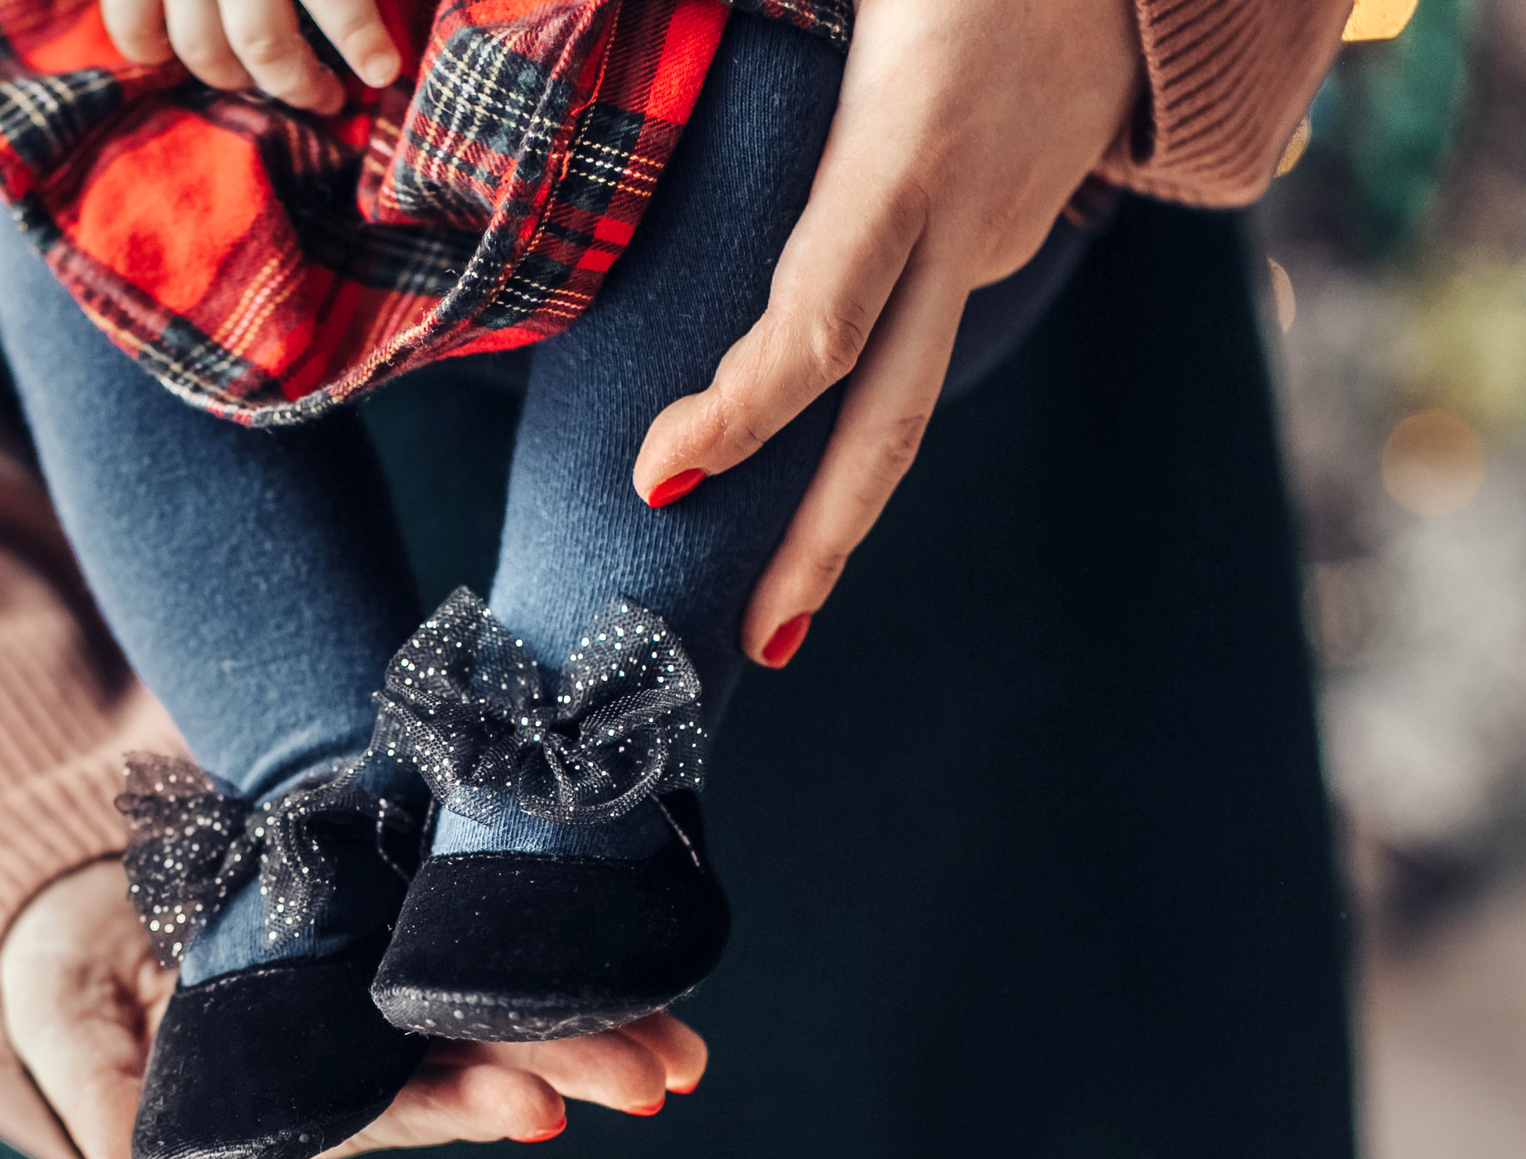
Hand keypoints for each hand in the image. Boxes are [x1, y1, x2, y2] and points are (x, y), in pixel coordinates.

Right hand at [0, 860, 707, 1158]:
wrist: (81, 884)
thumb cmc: (67, 975)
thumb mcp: (66, 1030)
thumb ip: (103, 1106)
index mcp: (294, 1083)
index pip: (390, 1106)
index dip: (460, 1108)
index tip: (529, 1114)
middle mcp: (358, 1044)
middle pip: (472, 1061)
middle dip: (563, 1069)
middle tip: (655, 1079)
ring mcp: (383, 981)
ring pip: (498, 1006)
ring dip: (591, 1026)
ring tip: (683, 1050)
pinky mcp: (397, 905)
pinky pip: (482, 924)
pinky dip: (556, 936)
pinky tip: (641, 941)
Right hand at [103, 0, 402, 114]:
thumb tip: (388, 46)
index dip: (359, 39)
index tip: (385, 73)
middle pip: (261, 41)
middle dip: (296, 82)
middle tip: (324, 95)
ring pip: (199, 46)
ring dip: (233, 77)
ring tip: (257, 77)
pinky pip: (133, 29)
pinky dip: (153, 53)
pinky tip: (178, 56)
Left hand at [629, 0, 1143, 666]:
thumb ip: (765, 30)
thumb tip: (605, 50)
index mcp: (910, 153)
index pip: (819, 320)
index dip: (742, 412)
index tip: (658, 477)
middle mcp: (962, 224)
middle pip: (890, 419)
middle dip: (819, 544)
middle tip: (756, 645)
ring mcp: (995, 241)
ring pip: (905, 392)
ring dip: (836, 503)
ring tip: (769, 603)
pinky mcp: (1004, 239)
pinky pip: (915, 333)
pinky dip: (854, 402)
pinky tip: (797, 467)